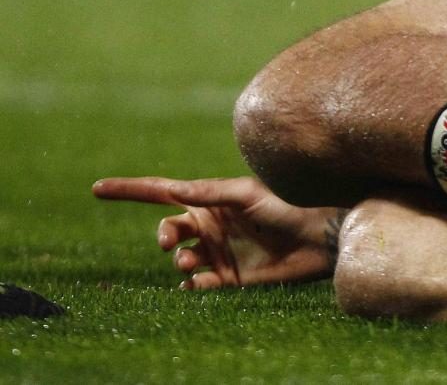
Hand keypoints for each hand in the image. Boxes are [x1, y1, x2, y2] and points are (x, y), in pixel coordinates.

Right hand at [92, 175, 341, 288]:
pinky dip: (192, 285)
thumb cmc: (288, 204)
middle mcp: (209, 225)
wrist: (320, 236)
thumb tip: (171, 189)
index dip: (130, 191)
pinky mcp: (229, 278)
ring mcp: (217, 252)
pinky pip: (198, 285)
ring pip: (180, 259)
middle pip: (168, 229)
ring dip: (180, 260)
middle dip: (163, 234)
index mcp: (209, 199)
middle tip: (169, 241)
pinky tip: (197, 281)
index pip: (162, 193)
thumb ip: (210, 192)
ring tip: (190, 260)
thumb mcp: (248, 193)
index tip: (98, 189)